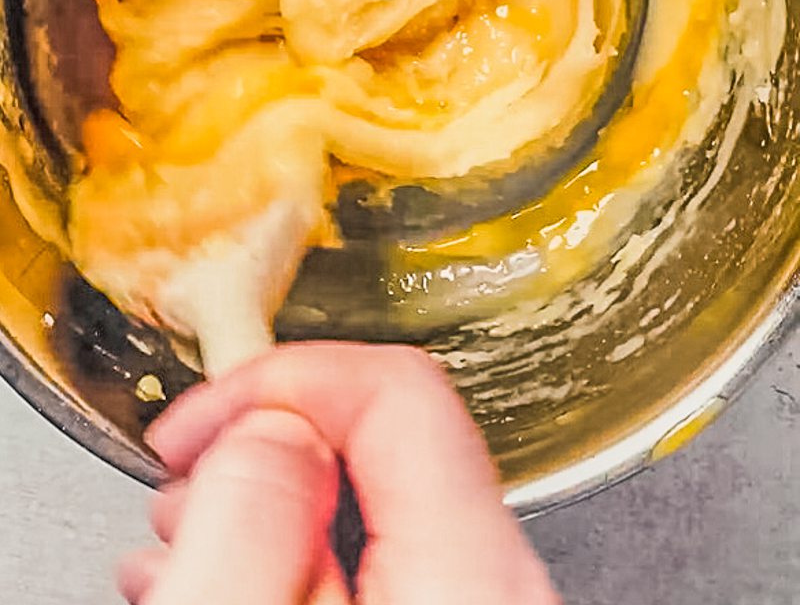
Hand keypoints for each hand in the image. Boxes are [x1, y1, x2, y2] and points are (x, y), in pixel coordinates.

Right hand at [119, 342, 560, 603]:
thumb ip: (257, 517)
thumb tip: (268, 425)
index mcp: (470, 573)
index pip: (397, 384)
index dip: (283, 375)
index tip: (202, 415)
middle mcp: (498, 585)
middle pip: (383, 437)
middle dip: (263, 440)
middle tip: (184, 491)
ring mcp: (479, 604)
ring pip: (372, 503)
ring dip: (268, 502)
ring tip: (187, 546)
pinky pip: (377, 562)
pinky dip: (297, 551)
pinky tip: (237, 575)